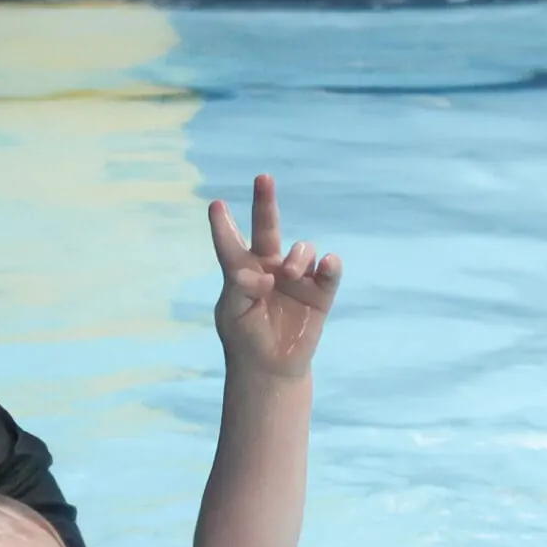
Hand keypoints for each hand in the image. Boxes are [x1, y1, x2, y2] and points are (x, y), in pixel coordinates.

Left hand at [208, 174, 342, 380]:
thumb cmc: (244, 338)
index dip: (224, 225)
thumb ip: (241, 289)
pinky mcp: (319, 293)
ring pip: (302, 250)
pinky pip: (328, 272)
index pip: (231, 244)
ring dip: (299, 256)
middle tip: (262, 178)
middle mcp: (270, 267)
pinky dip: (330, 266)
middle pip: (268, 228)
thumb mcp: (233, 314)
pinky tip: (328, 264)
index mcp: (243, 271)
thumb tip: (264, 275)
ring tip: (291, 274)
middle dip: (265, 203)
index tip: (215, 205)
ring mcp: (296, 278)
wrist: (271, 369)